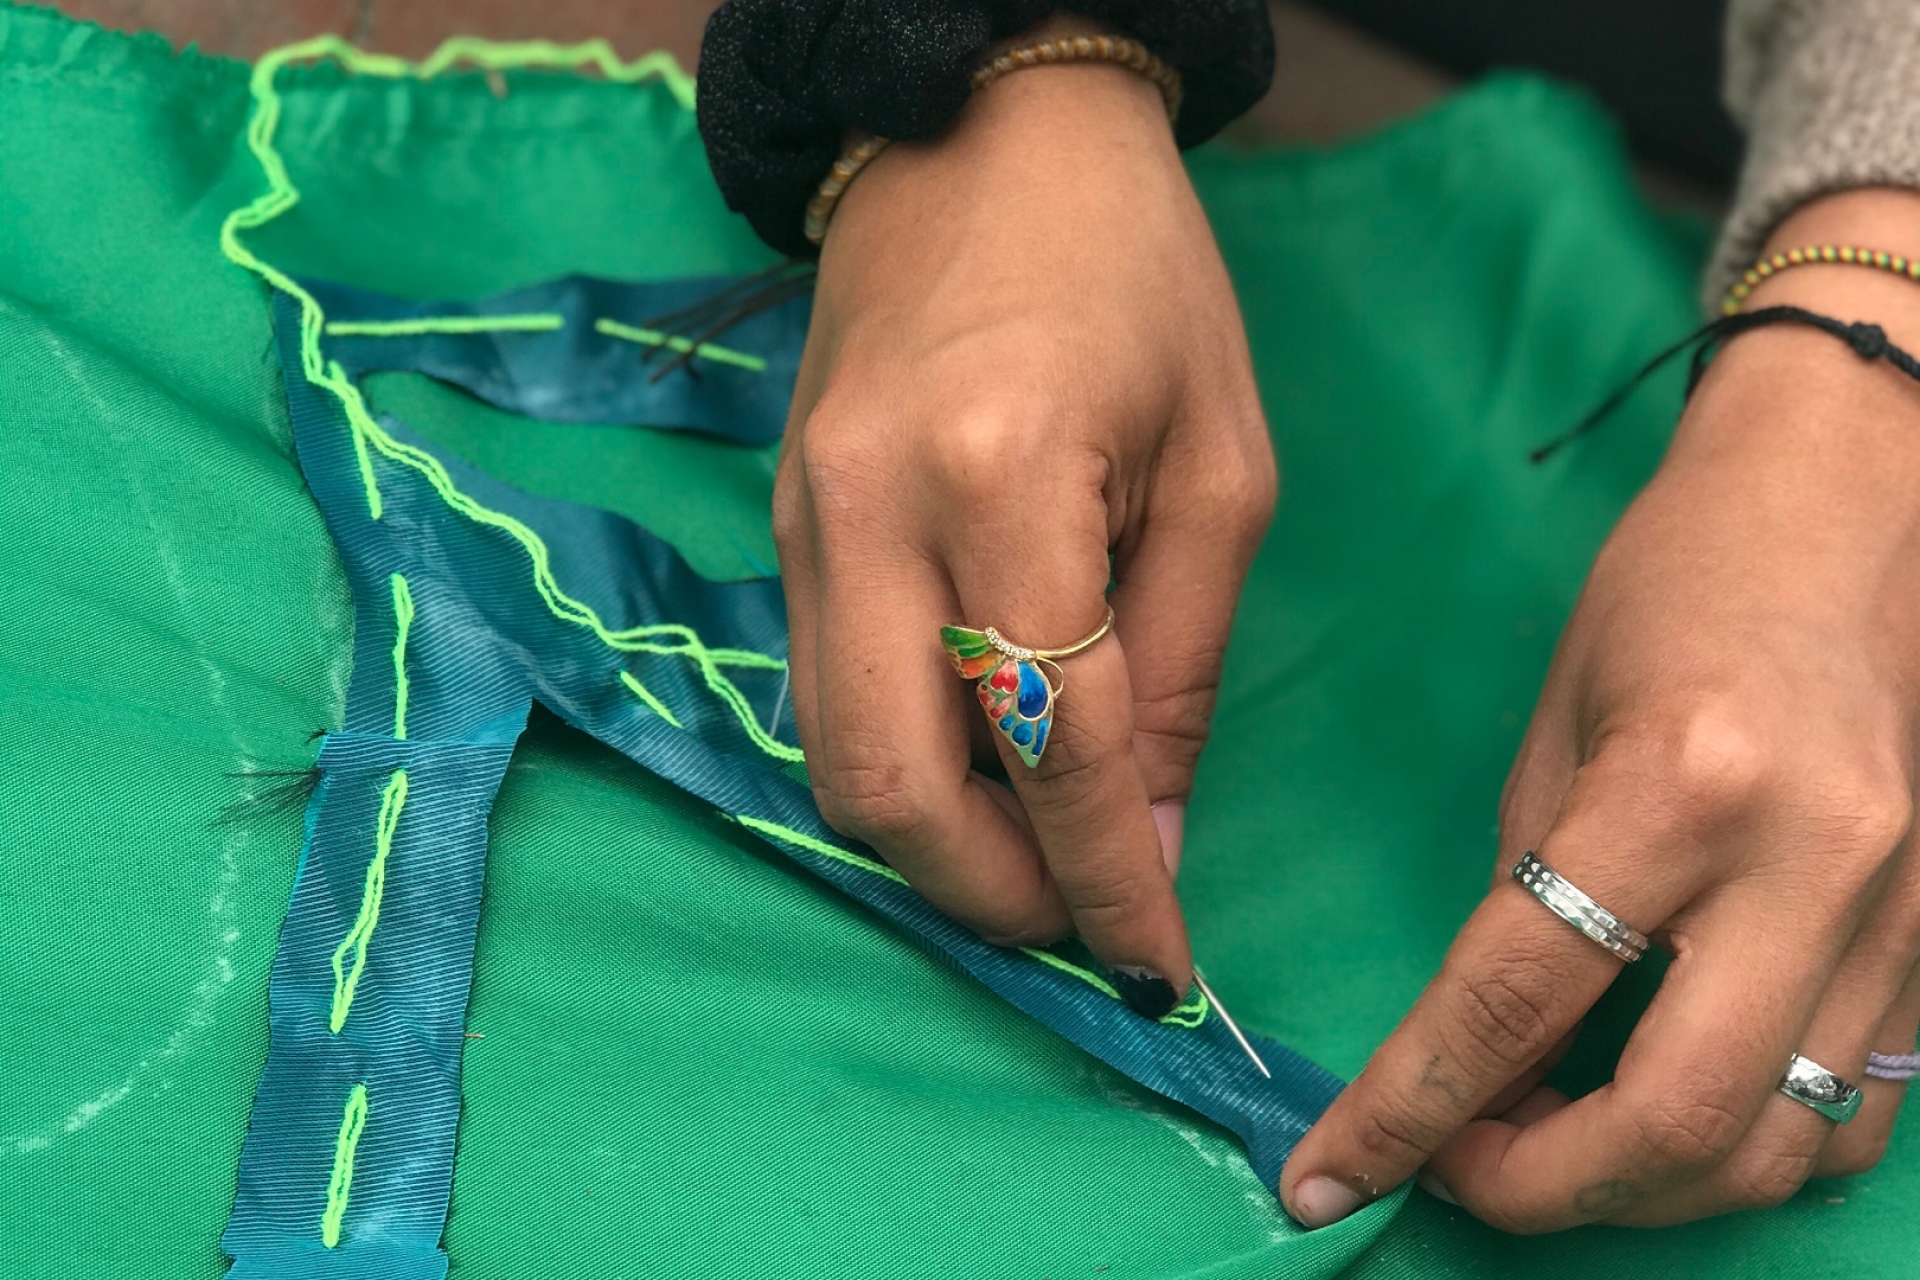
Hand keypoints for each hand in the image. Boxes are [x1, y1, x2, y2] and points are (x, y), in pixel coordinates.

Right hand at [773, 31, 1273, 1013]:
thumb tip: (1155, 835)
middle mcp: (870, 513)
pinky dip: (899, 763)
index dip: (1109, 879)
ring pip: (830, 761)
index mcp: (1005, 476)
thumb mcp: (1220, 467)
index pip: (1055, 741)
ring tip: (1034, 855)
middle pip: (890, 789)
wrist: (977, 135)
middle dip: (990, 896)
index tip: (1157, 965)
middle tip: (1081, 918)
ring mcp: (800, 522)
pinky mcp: (778, 524)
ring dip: (933, 846)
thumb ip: (1181, 664)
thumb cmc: (1139, 279)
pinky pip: (820, 693)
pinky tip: (976, 761)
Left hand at [1282, 189, 1919, 1229]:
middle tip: (1456, 1171)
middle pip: (1674, 1120)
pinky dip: (1751, 1149)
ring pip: (1778, 1147)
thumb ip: (1525, 896)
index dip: (1409, 1107)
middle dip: (1539, 1188)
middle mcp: (1810, 867)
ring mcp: (1900, 915)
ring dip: (1643, 1190)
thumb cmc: (1676, 590)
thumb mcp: (1557, 727)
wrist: (1856, 506)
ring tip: (1548, 1147)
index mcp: (1681, 788)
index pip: (1519, 996)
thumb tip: (1485, 1049)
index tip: (1329, 1173)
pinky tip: (1672, 1117)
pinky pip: (1857, 1112)